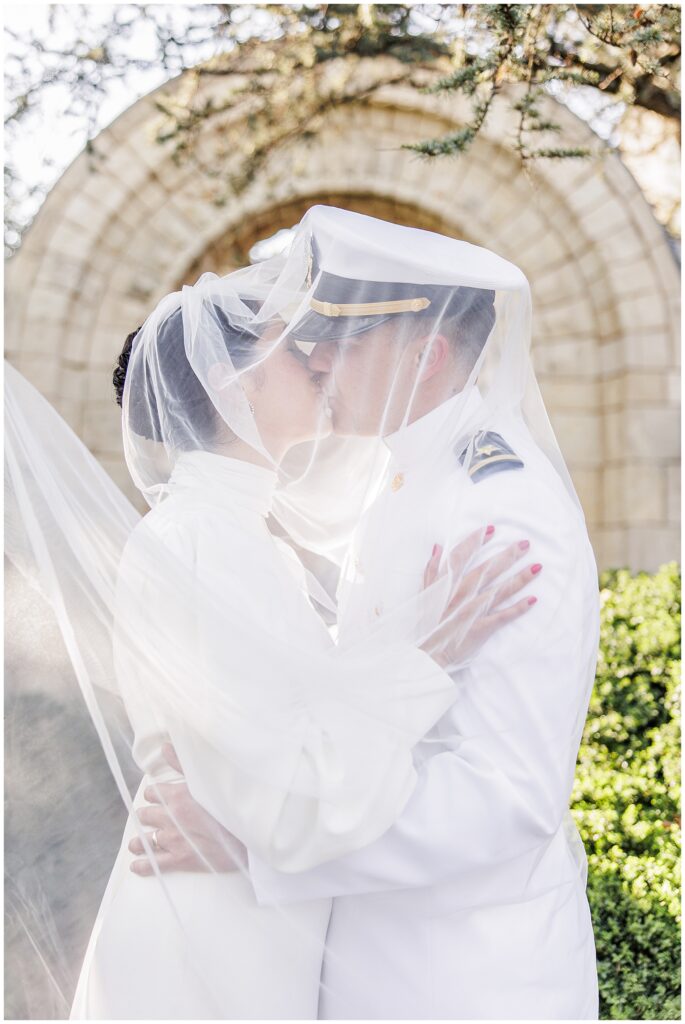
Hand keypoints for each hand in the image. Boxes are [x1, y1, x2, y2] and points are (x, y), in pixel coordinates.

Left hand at [129, 743, 246, 875]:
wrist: (249, 831)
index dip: (154, 795)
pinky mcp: (180, 860)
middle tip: (149, 818)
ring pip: (144, 840)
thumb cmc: (230, 802)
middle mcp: (170, 817)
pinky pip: (153, 864)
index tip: (157, 797)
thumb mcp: (208, 777)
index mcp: (176, 795)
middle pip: (145, 815)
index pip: (151, 793)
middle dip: (146, 816)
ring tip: (137, 843)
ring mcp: (174, 840)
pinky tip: (137, 865)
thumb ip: (182, 762)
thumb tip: (164, 747)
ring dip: (139, 841)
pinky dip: (142, 865)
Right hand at [421, 525, 540, 668]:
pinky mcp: (480, 628)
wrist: (428, 653)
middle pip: (486, 570)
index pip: (461, 556)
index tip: (491, 529)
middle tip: (525, 544)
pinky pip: (502, 616)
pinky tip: (533, 600)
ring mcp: (471, 611)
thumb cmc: (428, 622)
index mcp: (446, 584)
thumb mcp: (425, 593)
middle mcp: (460, 594)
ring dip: (519, 579)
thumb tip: (439, 546)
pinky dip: (517, 608)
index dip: (475, 541)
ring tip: (537, 567)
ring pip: (499, 591)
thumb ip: (432, 570)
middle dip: (507, 556)